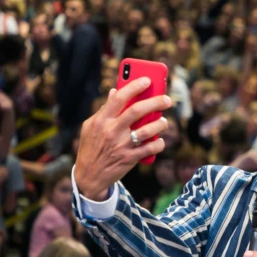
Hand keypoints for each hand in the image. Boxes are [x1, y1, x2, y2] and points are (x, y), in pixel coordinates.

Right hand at [74, 78, 171, 200]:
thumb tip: (116, 91)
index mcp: (101, 120)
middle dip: (156, 102)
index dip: (134, 86)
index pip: (119, 98)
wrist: (88, 176)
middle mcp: (111, 131)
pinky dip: (158, 144)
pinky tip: (160, 141)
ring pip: (147, 130)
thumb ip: (104, 110)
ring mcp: (121, 145)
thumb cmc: (91, 147)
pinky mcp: (129, 159)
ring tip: (164, 121)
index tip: (147, 79)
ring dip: (160, 124)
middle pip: (137, 111)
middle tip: (167, 99)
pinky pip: (150, 149)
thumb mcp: (91, 127)